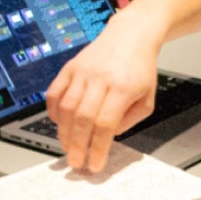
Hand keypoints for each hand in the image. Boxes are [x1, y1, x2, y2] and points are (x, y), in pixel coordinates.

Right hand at [45, 11, 162, 171]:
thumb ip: (128, 121)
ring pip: (66, 107)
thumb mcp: (147, 99)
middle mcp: (100, 78)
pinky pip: (54, 92)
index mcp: (123, 88)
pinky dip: (53, 111)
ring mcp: (82, 71)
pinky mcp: (70, 67)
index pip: (106, 124)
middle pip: (82, 118)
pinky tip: (59, 123)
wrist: (130, 35)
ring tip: (67, 146)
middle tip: (75, 162)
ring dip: (64, 132)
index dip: (98, 148)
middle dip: (77, 145)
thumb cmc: (140, 68)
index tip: (95, 164)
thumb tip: (105, 137)